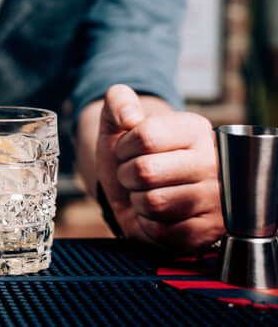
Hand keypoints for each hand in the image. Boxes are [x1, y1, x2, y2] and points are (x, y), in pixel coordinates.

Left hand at [96, 84, 223, 251]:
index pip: (147, 136)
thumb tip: (128, 116)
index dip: (124, 147)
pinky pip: (162, 232)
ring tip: (147, 193)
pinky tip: (157, 215)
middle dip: (127, 175)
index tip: (128, 150)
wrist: (137, 192)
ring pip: (154, 203)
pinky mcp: (208, 233)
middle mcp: (215, 163)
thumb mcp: (118, 123)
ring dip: (137, 201)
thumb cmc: (131, 156)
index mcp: (195, 130)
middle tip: (136, 175)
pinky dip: (148, 225)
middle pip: (146, 171)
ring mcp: (217, 200)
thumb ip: (118, 102)